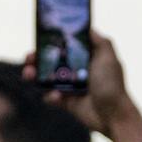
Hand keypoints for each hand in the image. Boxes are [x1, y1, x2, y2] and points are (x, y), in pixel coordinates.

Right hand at [22, 32, 141, 141]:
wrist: (113, 115)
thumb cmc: (112, 85)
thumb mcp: (108, 57)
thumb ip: (99, 41)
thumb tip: (87, 26)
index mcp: (86, 57)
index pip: (65, 45)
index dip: (53, 41)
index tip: (40, 37)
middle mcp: (77, 70)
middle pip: (52, 60)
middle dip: (38, 58)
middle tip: (29, 57)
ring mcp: (71, 86)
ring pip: (47, 78)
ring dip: (35, 75)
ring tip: (28, 74)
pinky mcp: (67, 102)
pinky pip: (51, 96)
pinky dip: (49, 95)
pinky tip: (55, 96)